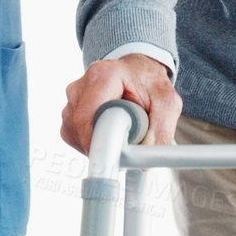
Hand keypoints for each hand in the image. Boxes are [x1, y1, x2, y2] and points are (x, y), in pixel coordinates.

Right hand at [60, 54, 181, 152]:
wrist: (139, 72)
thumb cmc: (150, 84)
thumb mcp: (167, 103)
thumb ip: (161, 131)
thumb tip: (145, 163)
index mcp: (102, 76)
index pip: (87, 118)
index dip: (100, 141)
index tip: (114, 157)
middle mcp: (80, 86)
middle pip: (79, 128)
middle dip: (101, 144)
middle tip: (124, 145)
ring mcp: (71, 99)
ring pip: (74, 135)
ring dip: (96, 143)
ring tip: (119, 131)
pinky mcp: (69, 113)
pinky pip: (73, 136)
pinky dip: (90, 141)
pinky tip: (108, 132)